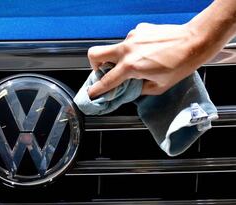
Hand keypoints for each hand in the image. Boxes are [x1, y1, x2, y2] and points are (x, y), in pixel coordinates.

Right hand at [87, 23, 211, 97]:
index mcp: (131, 66)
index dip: (96, 90)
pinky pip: (129, 42)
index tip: (91, 94)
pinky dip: (133, 49)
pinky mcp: (139, 30)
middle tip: (104, 73)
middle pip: (95, 55)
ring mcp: (132, 37)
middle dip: (94, 66)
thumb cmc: (181, 64)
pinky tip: (147, 53)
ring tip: (136, 63)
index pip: (106, 81)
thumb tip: (129, 89)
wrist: (195, 40)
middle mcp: (127, 49)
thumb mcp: (158, 86)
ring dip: (119, 58)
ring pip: (114, 49)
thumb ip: (138, 89)